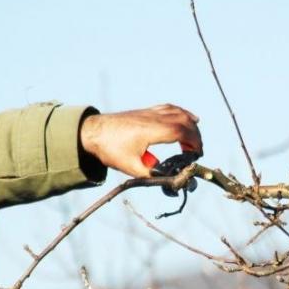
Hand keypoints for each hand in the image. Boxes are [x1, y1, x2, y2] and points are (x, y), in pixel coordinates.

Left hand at [79, 104, 202, 177]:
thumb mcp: (131, 167)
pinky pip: (170, 108)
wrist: (91, 132)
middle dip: (195, 136)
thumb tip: (170, 180)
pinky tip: (187, 119)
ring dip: (190, 125)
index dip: (194, 142)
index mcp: (151, 130)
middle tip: (195, 152)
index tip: (196, 154)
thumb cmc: (110, 149)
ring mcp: (150, 112)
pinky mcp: (146, 111)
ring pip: (179, 112)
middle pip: (185, 121)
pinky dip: (182, 114)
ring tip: (192, 141)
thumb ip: (152, 174)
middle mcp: (154, 118)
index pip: (182, 131)